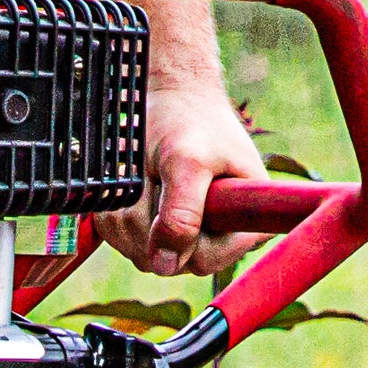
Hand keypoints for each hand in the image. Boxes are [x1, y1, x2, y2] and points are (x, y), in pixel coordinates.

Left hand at [105, 63, 268, 281]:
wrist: (171, 100)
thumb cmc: (188, 121)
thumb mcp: (186, 162)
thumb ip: (181, 214)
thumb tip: (165, 266)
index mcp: (248, 225)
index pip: (205, 259)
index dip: (179, 232)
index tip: (176, 186)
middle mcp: (222, 240)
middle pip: (170, 262)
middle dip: (148, 219)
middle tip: (156, 174)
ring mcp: (189, 240)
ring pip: (142, 254)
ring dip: (130, 213)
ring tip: (148, 173)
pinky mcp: (161, 235)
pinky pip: (126, 242)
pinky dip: (119, 212)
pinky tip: (136, 183)